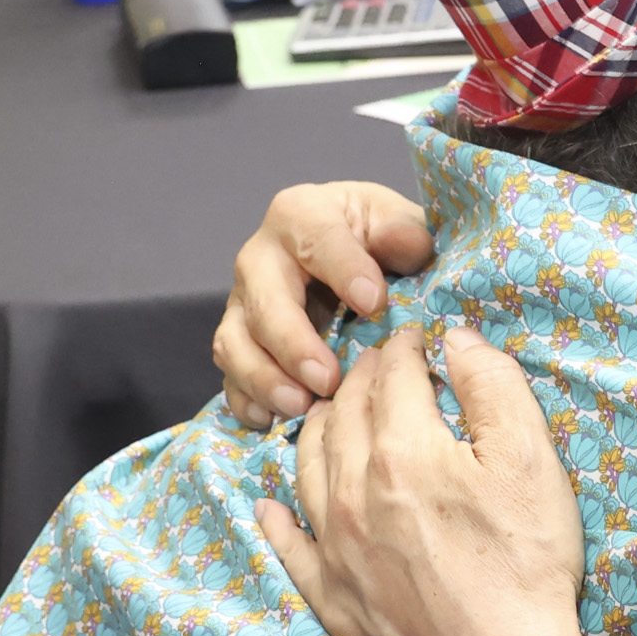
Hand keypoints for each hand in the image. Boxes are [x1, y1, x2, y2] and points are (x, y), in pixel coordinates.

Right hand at [214, 182, 437, 425]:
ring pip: (235, 341)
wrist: (358, 258)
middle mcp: (261, 257)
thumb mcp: (398, 225)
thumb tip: (407, 243)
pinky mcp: (239, 341)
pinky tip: (271, 421)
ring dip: (265, 379)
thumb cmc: (381, 240)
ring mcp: (243, 302)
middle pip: (263, 300)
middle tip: (327, 379)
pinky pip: (229, 374)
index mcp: (303, 215)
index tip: (373, 302)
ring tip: (301, 408)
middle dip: (292, 343)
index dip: (344, 269)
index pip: (318, 239)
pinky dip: (246, 399)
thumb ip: (404, 232)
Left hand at [257, 326, 620, 635]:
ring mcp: (335, 547)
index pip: (394, 375)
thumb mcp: (531, 460)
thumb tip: (457, 339)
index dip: (406, 346)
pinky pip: (291, 545)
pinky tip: (273, 506)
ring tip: (328, 413)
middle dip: (360, 377)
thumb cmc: (526, 563)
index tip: (416, 335)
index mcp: (402, 449)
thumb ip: (494, 387)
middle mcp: (352, 491)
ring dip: (316, 429)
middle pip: (343, 414)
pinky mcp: (333, 596)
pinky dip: (279, 518)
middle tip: (377, 365)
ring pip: (307, 467)